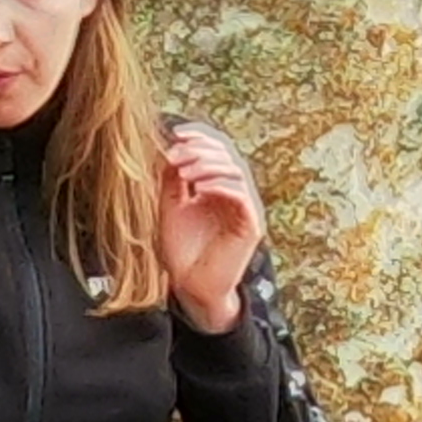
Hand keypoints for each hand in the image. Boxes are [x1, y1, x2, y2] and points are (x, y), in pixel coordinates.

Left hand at [156, 125, 265, 334]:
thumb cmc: (182, 250)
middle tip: (175, 154)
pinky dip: (220, 186)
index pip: (217, 149)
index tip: (176, 134)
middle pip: (227, 155)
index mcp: (219, 185)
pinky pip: (240, 195)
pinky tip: (199, 188)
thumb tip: (171, 148)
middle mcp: (236, 193)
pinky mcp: (250, 225)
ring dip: (207, 166)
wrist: (191, 287)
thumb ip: (173, 179)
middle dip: (200, 150)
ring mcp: (245, 208)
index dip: (200, 136)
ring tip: (183, 173)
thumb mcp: (171, 206)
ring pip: (235, 171)